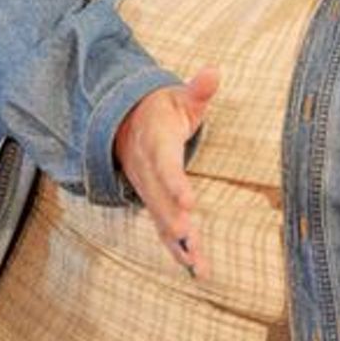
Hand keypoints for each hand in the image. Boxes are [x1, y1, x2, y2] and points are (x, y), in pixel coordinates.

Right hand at [113, 67, 218, 278]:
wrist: (125, 123)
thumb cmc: (161, 110)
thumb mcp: (179, 97)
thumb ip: (198, 90)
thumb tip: (214, 72)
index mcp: (155, 142)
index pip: (164, 164)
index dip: (175, 183)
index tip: (189, 201)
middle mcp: (147, 171)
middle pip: (160, 199)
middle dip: (174, 221)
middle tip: (191, 238)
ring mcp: (147, 190)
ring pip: (161, 219)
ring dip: (178, 243)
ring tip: (197, 265)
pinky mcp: (153, 203)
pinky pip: (163, 228)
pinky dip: (177, 249)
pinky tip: (195, 268)